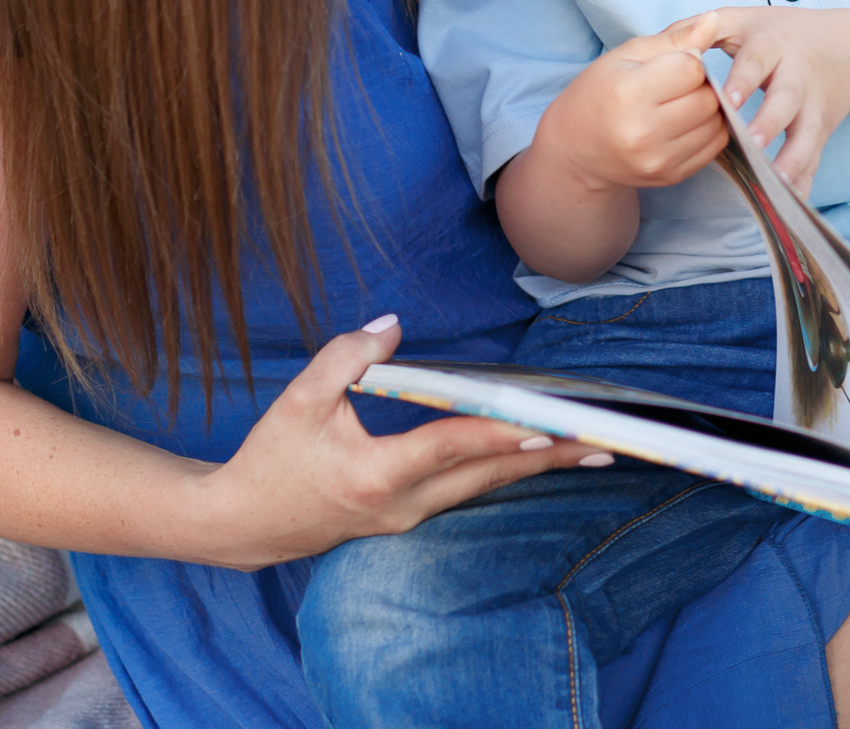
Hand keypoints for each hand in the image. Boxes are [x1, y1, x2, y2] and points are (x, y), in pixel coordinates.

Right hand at [189, 316, 604, 569]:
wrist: (244, 523)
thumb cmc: (272, 457)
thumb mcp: (299, 399)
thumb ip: (347, 356)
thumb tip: (393, 325)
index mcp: (375, 474)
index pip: (449, 446)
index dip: (498, 431)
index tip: (547, 422)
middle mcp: (402, 504)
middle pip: (487, 474)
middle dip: (548, 455)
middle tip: (605, 440)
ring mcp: (409, 518)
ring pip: (485, 487)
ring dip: (538, 466)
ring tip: (593, 449)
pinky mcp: (410, 518)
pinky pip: (470, 492)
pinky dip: (507, 471)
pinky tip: (540, 456)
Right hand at [532, 13, 729, 191]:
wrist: (576, 148)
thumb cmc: (600, 92)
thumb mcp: (627, 55)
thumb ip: (674, 38)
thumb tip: (714, 20)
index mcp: (629, 94)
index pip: (691, 69)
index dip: (689, 59)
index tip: (673, 63)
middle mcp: (644, 133)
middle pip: (708, 98)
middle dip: (701, 85)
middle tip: (679, 84)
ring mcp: (659, 160)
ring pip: (715, 123)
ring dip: (708, 108)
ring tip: (681, 103)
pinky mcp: (671, 176)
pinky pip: (714, 147)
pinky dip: (708, 130)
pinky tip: (686, 122)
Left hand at [698, 5, 849, 193]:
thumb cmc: (783, 34)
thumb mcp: (748, 19)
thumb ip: (707, 27)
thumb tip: (675, 43)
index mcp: (774, 46)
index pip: (758, 62)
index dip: (744, 80)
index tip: (727, 100)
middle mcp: (798, 76)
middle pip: (787, 100)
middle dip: (771, 123)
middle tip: (751, 144)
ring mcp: (813, 106)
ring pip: (806, 134)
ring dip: (792, 158)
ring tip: (774, 180)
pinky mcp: (822, 131)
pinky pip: (815, 159)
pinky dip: (805, 182)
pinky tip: (792, 202)